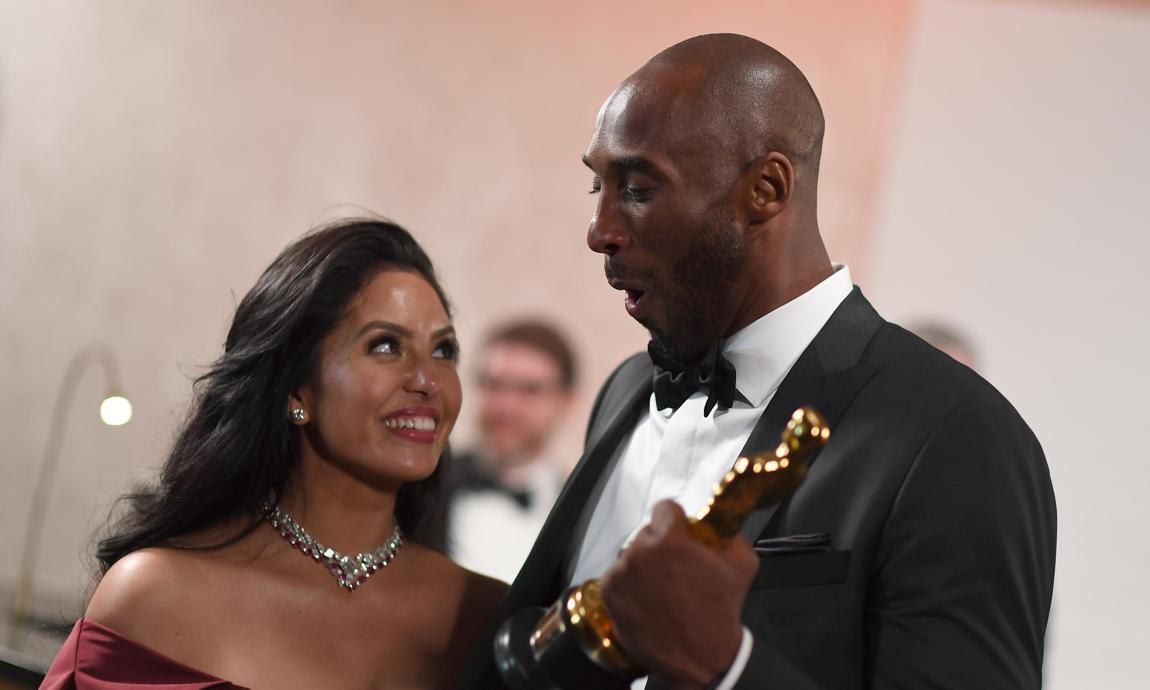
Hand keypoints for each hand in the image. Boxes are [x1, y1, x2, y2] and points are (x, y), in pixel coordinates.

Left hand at [600, 500, 758, 689]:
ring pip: (632, 555)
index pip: (665, 508)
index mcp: (669, 538)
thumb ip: (729, 535)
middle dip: (660, 545)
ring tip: (661, 588)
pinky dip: (629, 583)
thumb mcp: (742, 564)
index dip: (676, 521)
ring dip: (644, 565)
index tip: (682, 535)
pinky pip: (618, 575)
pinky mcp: (608, 592)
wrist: (701, 656)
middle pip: (647, 533)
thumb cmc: (721, 611)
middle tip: (675, 568)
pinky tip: (647, 598)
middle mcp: (639, 550)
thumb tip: (718, 525)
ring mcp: (621, 572)